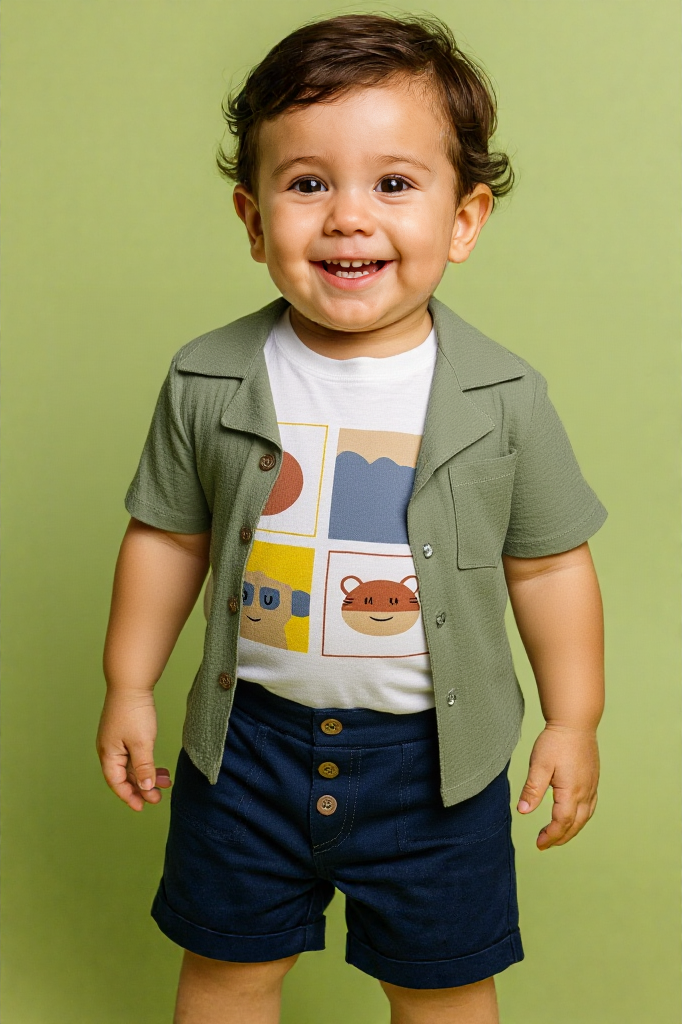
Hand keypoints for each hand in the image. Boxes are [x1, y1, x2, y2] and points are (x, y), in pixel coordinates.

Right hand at [96, 690, 171, 810]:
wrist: (131, 683)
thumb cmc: (133, 712)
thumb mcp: (141, 743)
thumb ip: (143, 767)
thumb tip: (144, 788)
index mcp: (108, 755)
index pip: (117, 783)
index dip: (129, 797)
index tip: (143, 807)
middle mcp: (109, 750)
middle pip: (125, 777)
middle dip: (142, 788)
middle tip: (159, 797)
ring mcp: (117, 741)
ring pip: (132, 766)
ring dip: (148, 775)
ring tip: (166, 781)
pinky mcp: (125, 733)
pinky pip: (135, 755)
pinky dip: (147, 763)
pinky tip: (159, 767)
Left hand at [517, 725, 598, 849]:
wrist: (576, 722)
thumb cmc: (556, 741)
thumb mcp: (539, 764)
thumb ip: (532, 789)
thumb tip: (523, 811)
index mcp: (571, 791)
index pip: (562, 822)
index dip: (551, 836)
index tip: (539, 843)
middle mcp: (585, 792)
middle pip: (575, 824)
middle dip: (560, 837)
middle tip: (544, 844)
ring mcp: (592, 786)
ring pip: (585, 817)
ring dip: (571, 829)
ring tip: (557, 835)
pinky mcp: (593, 779)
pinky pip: (590, 806)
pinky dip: (581, 817)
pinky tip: (574, 816)